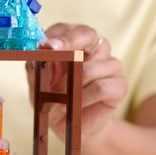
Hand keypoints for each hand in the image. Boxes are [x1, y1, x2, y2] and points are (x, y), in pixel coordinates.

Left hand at [25, 23, 127, 139]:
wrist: (72, 125)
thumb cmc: (55, 99)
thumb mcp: (38, 84)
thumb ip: (36, 68)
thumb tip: (35, 55)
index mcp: (72, 42)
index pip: (65, 29)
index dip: (55, 35)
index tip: (45, 44)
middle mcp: (94, 48)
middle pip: (87, 35)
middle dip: (68, 43)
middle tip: (53, 51)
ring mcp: (110, 64)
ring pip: (89, 67)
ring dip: (69, 85)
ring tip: (58, 100)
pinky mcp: (120, 84)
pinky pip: (101, 87)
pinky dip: (83, 98)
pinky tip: (74, 106)